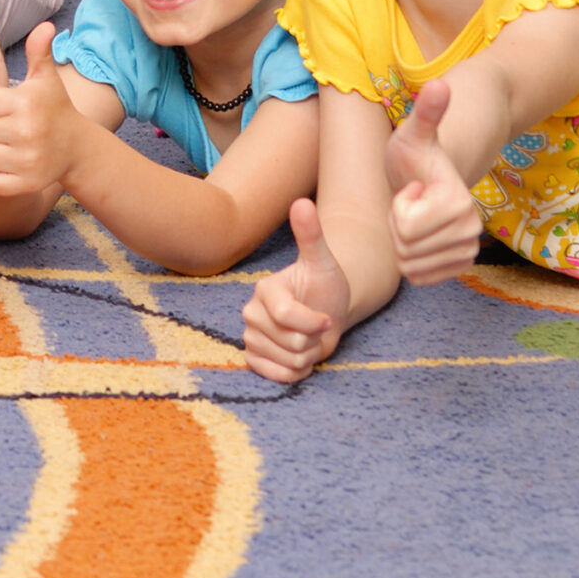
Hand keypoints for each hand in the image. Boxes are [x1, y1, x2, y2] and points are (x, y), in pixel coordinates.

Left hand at [0, 22, 90, 195]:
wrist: (77, 148)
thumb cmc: (53, 109)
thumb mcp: (45, 80)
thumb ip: (38, 51)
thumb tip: (44, 25)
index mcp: (25, 103)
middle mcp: (27, 132)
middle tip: (2, 127)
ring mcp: (28, 160)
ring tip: (7, 144)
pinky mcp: (26, 184)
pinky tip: (12, 164)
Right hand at [241, 199, 351, 383]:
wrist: (326, 311)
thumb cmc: (326, 287)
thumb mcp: (323, 261)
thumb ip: (311, 234)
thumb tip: (302, 202)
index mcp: (264, 289)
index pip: (288, 316)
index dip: (315, 322)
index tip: (328, 316)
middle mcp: (251, 313)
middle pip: (291, 342)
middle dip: (314, 340)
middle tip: (316, 327)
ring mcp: (250, 336)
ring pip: (287, 361)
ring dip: (308, 357)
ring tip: (309, 340)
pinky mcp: (253, 358)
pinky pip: (274, 375)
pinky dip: (295, 372)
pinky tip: (300, 356)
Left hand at [383, 81, 481, 285]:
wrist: (429, 177)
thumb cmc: (417, 154)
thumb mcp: (414, 132)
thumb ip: (428, 112)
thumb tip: (439, 84)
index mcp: (459, 202)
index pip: (405, 226)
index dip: (399, 205)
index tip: (413, 187)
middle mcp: (470, 231)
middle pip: (406, 247)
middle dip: (398, 225)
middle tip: (411, 202)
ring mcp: (466, 252)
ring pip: (409, 265)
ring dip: (403, 242)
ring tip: (414, 216)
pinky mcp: (458, 268)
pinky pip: (418, 278)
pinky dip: (410, 260)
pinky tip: (418, 236)